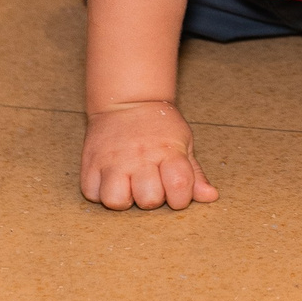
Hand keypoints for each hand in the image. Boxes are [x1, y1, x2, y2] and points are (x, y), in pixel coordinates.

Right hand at [80, 101, 219, 211]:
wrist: (127, 100)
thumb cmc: (160, 126)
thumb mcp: (183, 142)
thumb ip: (194, 173)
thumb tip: (211, 196)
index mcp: (168, 151)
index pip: (180, 187)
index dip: (180, 199)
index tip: (175, 192)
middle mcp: (140, 157)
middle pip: (148, 199)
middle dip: (151, 199)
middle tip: (149, 183)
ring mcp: (112, 160)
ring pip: (115, 200)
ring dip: (122, 199)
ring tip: (127, 186)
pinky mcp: (90, 162)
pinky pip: (91, 193)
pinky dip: (99, 192)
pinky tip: (109, 180)